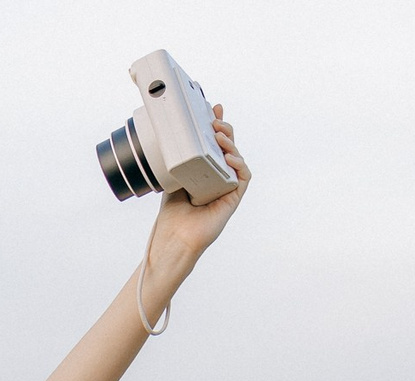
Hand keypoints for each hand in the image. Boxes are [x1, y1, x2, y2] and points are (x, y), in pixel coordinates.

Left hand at [148, 107, 249, 271]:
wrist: (174, 238)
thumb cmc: (172, 215)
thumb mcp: (173, 179)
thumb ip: (179, 160)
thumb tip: (177, 137)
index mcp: (204, 173)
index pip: (213, 145)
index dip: (216, 126)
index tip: (213, 108)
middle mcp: (217, 179)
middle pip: (228, 148)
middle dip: (224, 130)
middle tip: (215, 119)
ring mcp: (226, 188)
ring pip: (236, 159)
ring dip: (230, 143)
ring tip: (219, 134)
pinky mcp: (233, 199)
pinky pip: (243, 177)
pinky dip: (239, 164)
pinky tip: (229, 156)